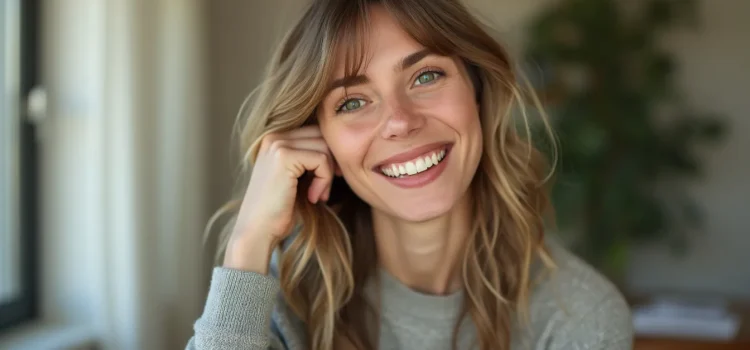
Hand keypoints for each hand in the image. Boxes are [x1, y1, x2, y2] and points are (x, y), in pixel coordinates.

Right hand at [223, 125, 333, 272]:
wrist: (258, 231)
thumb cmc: (281, 209)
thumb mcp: (297, 177)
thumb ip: (311, 158)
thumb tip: (341, 145)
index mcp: (275, 138)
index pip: (317, 132)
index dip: (329, 156)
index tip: (327, 180)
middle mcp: (274, 136)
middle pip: (323, 136)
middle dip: (332, 163)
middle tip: (326, 189)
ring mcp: (277, 144)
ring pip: (324, 147)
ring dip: (328, 175)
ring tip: (319, 195)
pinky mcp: (283, 156)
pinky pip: (321, 159)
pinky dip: (324, 181)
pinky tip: (313, 197)